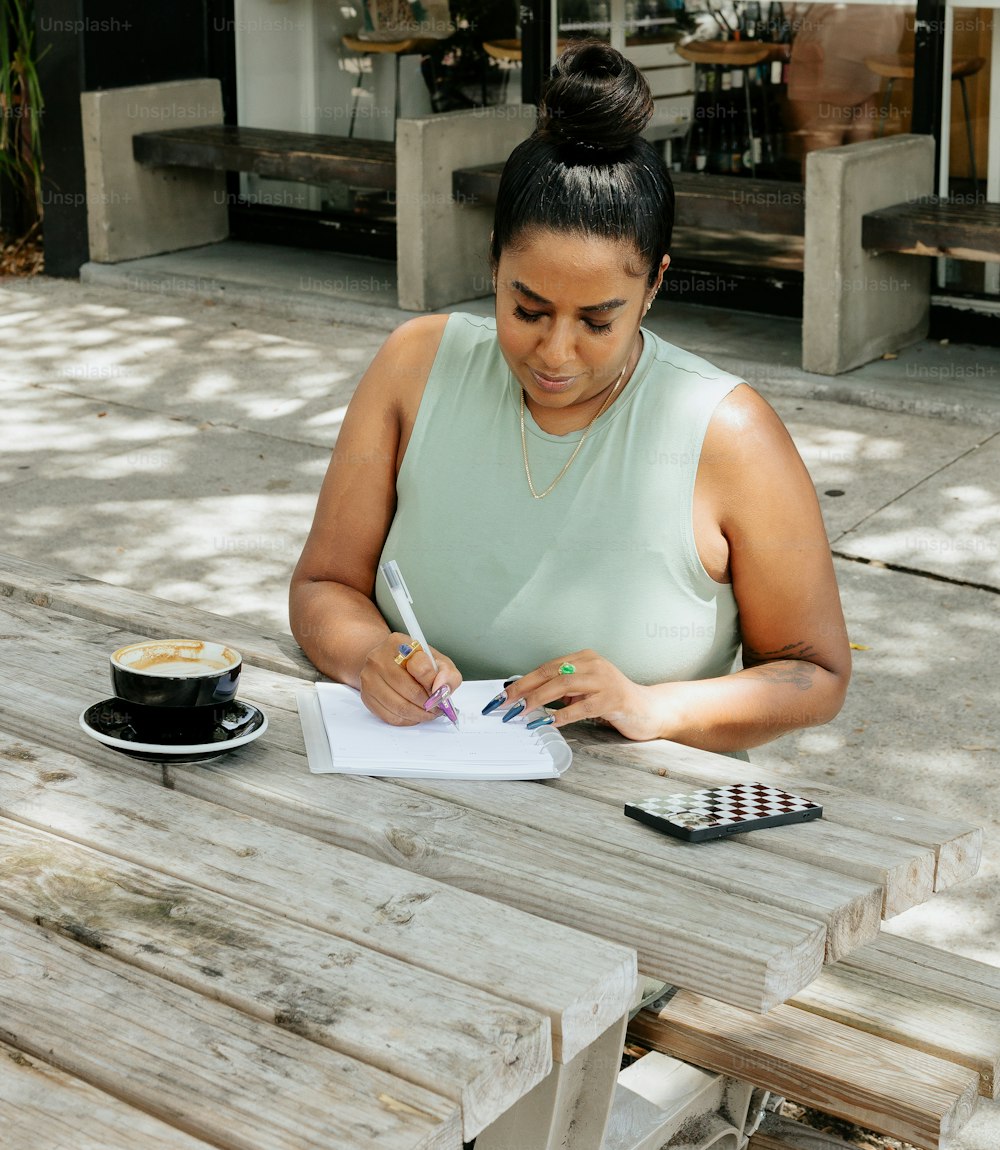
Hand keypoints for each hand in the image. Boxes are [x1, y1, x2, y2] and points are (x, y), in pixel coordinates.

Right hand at [359, 633, 461, 726]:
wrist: (388, 663)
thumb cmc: (415, 663)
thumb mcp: (437, 661)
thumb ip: (447, 673)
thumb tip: (442, 689)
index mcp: (398, 644)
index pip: (420, 667)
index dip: (434, 684)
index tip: (440, 691)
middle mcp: (379, 659)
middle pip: (409, 691)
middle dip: (429, 704)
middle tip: (437, 708)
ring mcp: (369, 678)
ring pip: (399, 707)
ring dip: (419, 715)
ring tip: (428, 713)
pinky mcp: (366, 696)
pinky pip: (390, 716)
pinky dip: (406, 720)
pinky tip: (413, 714)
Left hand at [496, 649, 662, 741]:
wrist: (649, 710)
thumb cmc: (613, 701)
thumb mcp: (585, 690)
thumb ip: (563, 689)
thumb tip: (527, 698)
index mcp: (584, 658)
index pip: (547, 667)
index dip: (523, 681)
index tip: (504, 695)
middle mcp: (594, 664)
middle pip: (551, 674)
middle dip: (524, 690)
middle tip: (506, 705)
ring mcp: (605, 680)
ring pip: (564, 686)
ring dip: (539, 700)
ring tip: (522, 713)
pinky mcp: (613, 699)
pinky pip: (583, 706)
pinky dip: (563, 714)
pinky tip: (550, 722)